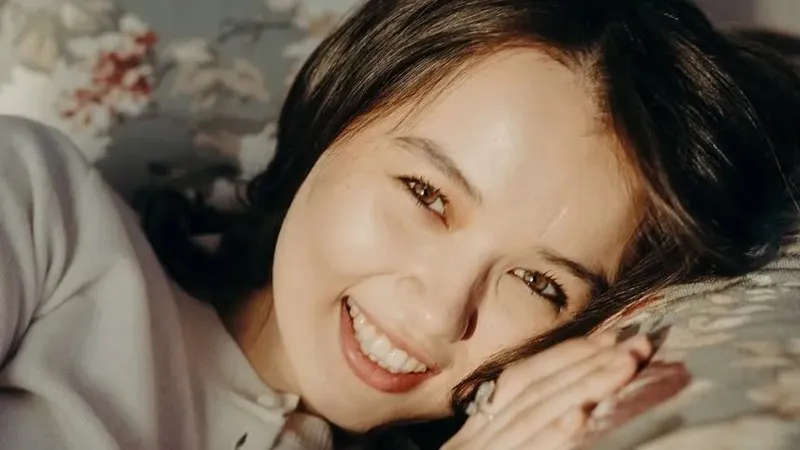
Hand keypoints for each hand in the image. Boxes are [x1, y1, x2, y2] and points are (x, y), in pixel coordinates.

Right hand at [441, 331, 652, 449]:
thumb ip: (515, 434)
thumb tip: (567, 409)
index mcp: (476, 435)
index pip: (523, 382)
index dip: (566, 357)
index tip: (610, 339)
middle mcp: (474, 444)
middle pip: (534, 393)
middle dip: (587, 366)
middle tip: (637, 346)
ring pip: (533, 416)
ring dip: (583, 388)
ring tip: (624, 368)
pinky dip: (552, 439)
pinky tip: (580, 419)